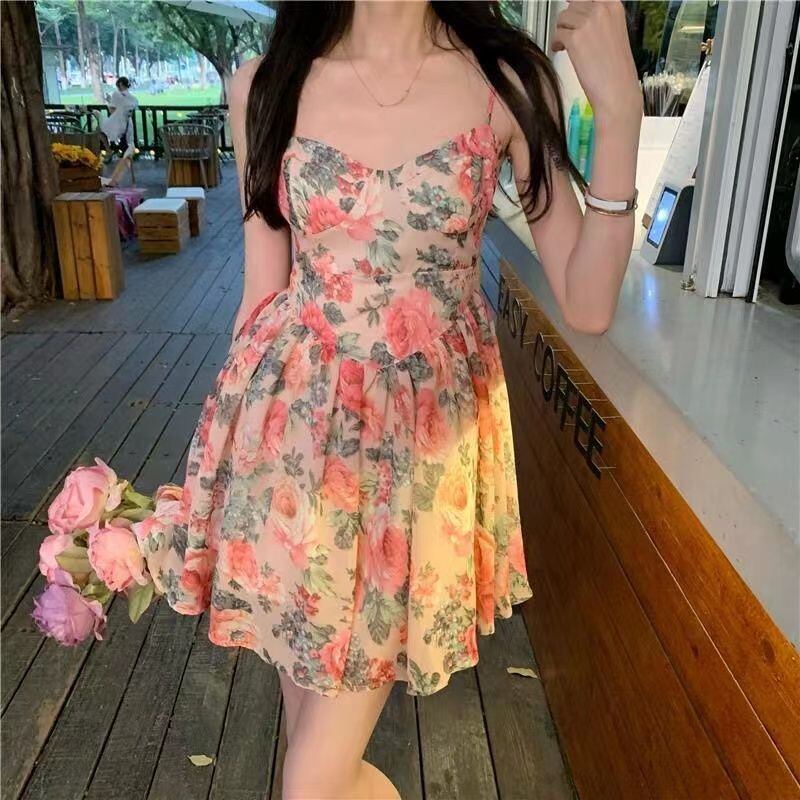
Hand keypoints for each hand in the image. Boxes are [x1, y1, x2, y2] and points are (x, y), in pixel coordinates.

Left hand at [551, 0, 642, 127]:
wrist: (617, 91)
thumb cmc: (616, 68)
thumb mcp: (613, 30)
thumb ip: (598, 17)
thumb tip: (577, 8)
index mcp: (613, 4)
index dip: (577, 4)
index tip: (573, 8)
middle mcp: (601, 8)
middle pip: (573, 3)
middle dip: (569, 19)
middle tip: (571, 33)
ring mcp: (588, 21)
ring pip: (563, 17)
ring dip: (562, 31)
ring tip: (568, 45)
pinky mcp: (575, 37)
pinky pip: (557, 33)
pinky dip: (557, 43)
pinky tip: (563, 51)